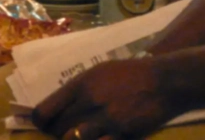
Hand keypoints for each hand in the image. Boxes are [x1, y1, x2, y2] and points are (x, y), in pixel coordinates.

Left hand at [32, 57, 177, 139]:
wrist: (164, 81)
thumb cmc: (130, 73)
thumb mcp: (99, 72)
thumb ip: (77, 89)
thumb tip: (58, 105)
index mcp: (80, 84)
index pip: (45, 110)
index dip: (39, 122)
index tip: (42, 124)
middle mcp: (89, 102)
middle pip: (57, 128)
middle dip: (55, 133)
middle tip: (61, 132)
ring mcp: (106, 120)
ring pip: (72, 139)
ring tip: (77, 136)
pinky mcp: (122, 134)